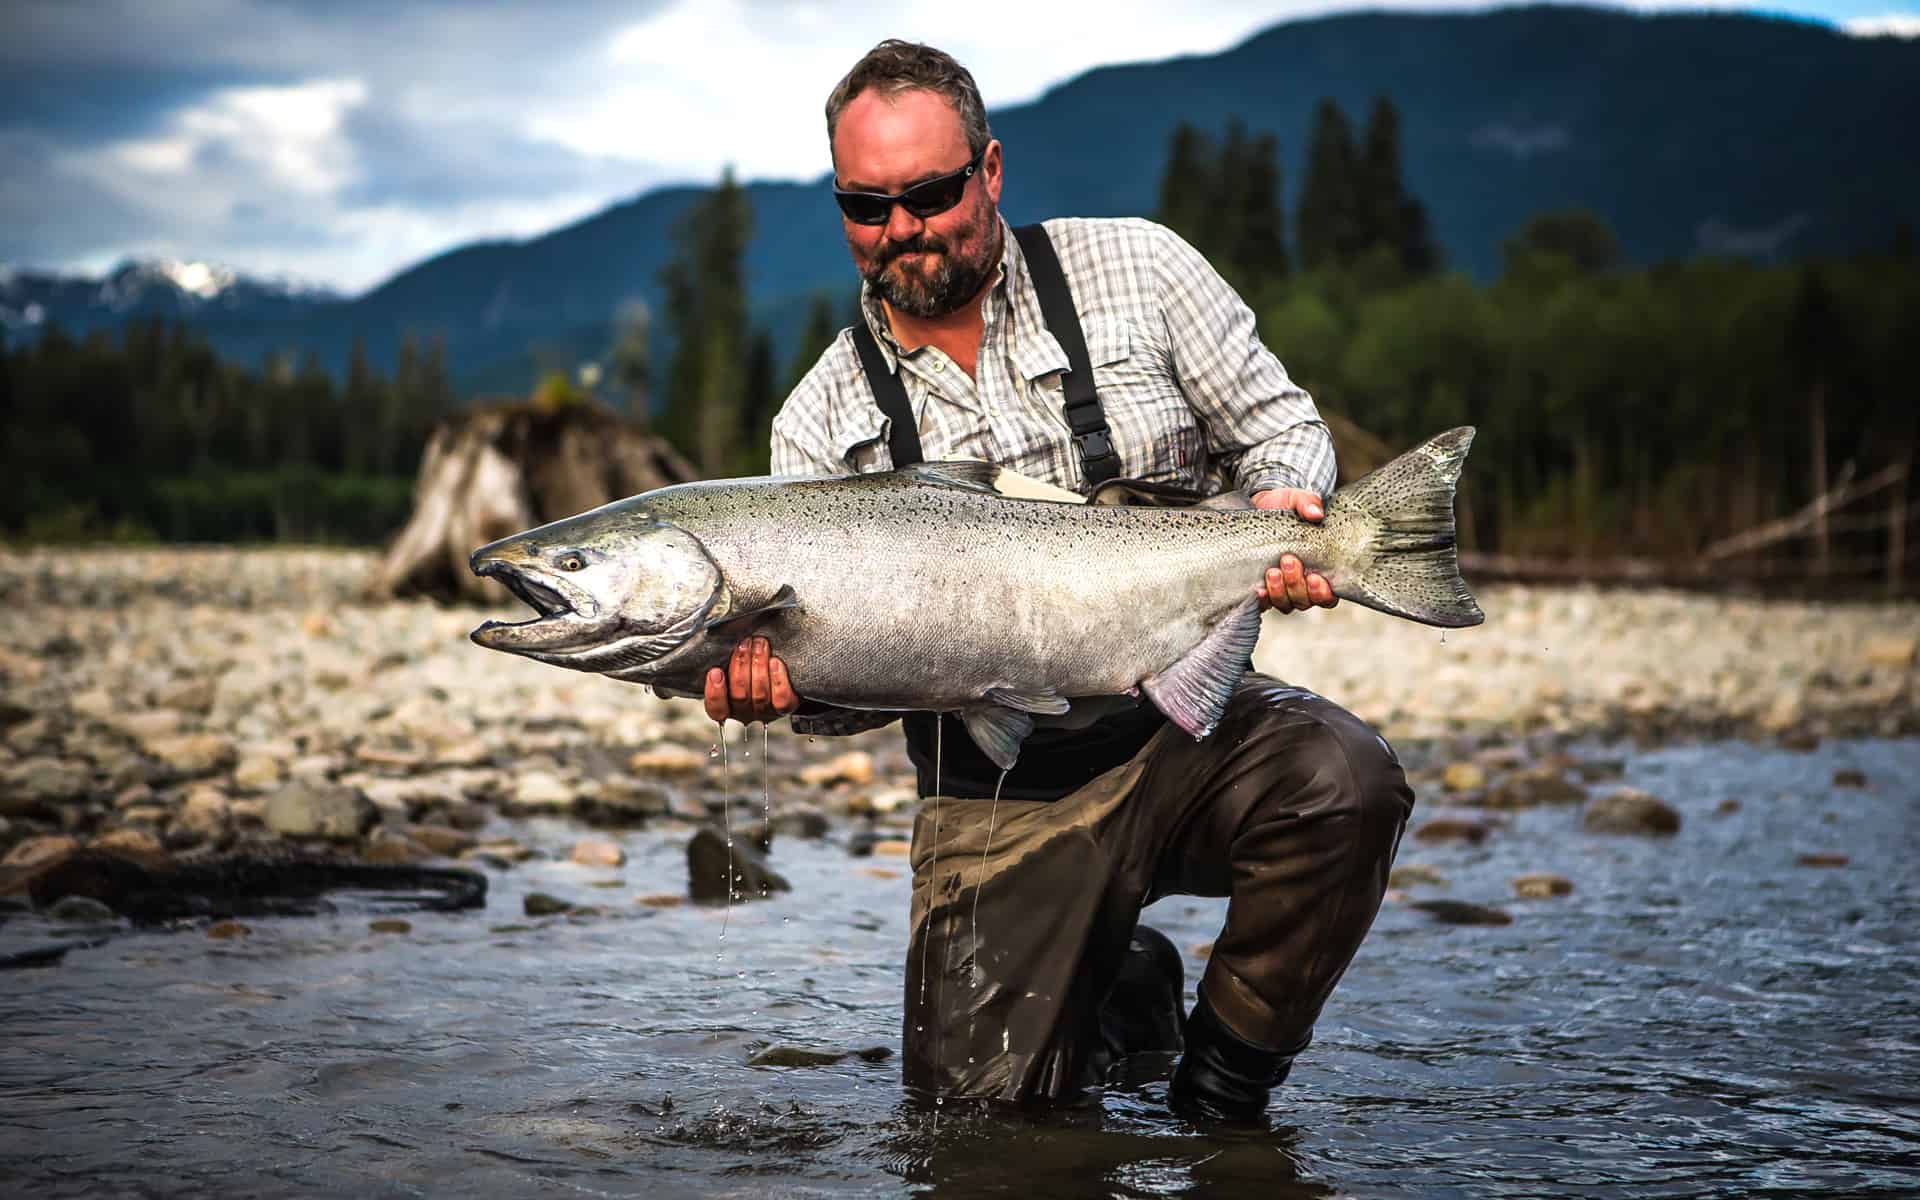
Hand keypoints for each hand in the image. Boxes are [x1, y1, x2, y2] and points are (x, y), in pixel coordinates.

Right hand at [702, 636, 798, 723]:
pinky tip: (776, 662)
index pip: (716, 709)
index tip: (715, 671)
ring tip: (760, 643)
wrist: (784, 671)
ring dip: (758, 665)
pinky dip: (778, 679)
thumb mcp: (731, 662)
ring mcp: (766, 711)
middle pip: (739, 696)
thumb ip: (723, 658)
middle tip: (744, 643)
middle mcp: (745, 712)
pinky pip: (782, 699)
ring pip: (760, 695)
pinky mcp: (786, 707)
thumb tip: (718, 636)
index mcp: (727, 706)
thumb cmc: (750, 664)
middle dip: (741, 665)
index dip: (714, 692)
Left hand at [1251, 488, 1337, 613]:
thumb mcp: (1296, 500)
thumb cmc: (1284, 507)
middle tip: (1289, 561)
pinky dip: (1263, 599)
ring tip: (1273, 571)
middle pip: (1305, 600)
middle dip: (1297, 584)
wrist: (1258, 507)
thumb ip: (1308, 503)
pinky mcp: (1262, 589)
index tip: (1316, 577)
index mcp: (1320, 569)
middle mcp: (1302, 585)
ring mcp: (1281, 589)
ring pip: (1286, 603)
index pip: (1328, 595)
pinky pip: (1263, 604)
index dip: (1324, 593)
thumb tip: (1316, 513)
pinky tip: (1259, 589)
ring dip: (1280, 590)